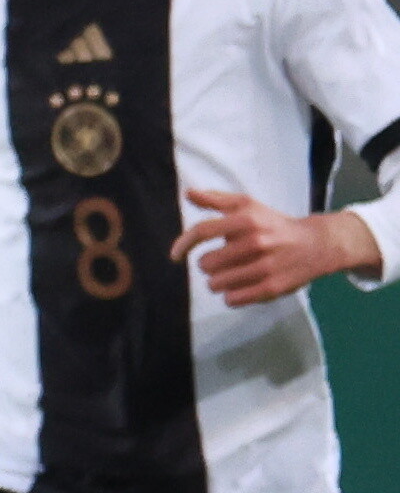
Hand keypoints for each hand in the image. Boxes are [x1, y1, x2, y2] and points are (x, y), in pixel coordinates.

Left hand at [178, 189, 379, 305]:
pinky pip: (232, 299)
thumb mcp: (248, 206)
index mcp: (247, 220)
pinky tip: (239, 286)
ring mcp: (265, 267)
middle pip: (206, 263)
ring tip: (230, 274)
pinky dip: (231, 295)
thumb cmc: (274, 224)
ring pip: (216, 284)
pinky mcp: (272, 288)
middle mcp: (256, 242)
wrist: (317, 244)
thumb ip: (217, 200)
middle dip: (208, 265)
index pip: (203, 231)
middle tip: (221, 261)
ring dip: (217, 282)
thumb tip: (188, 193)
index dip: (183, 244)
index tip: (175, 255)